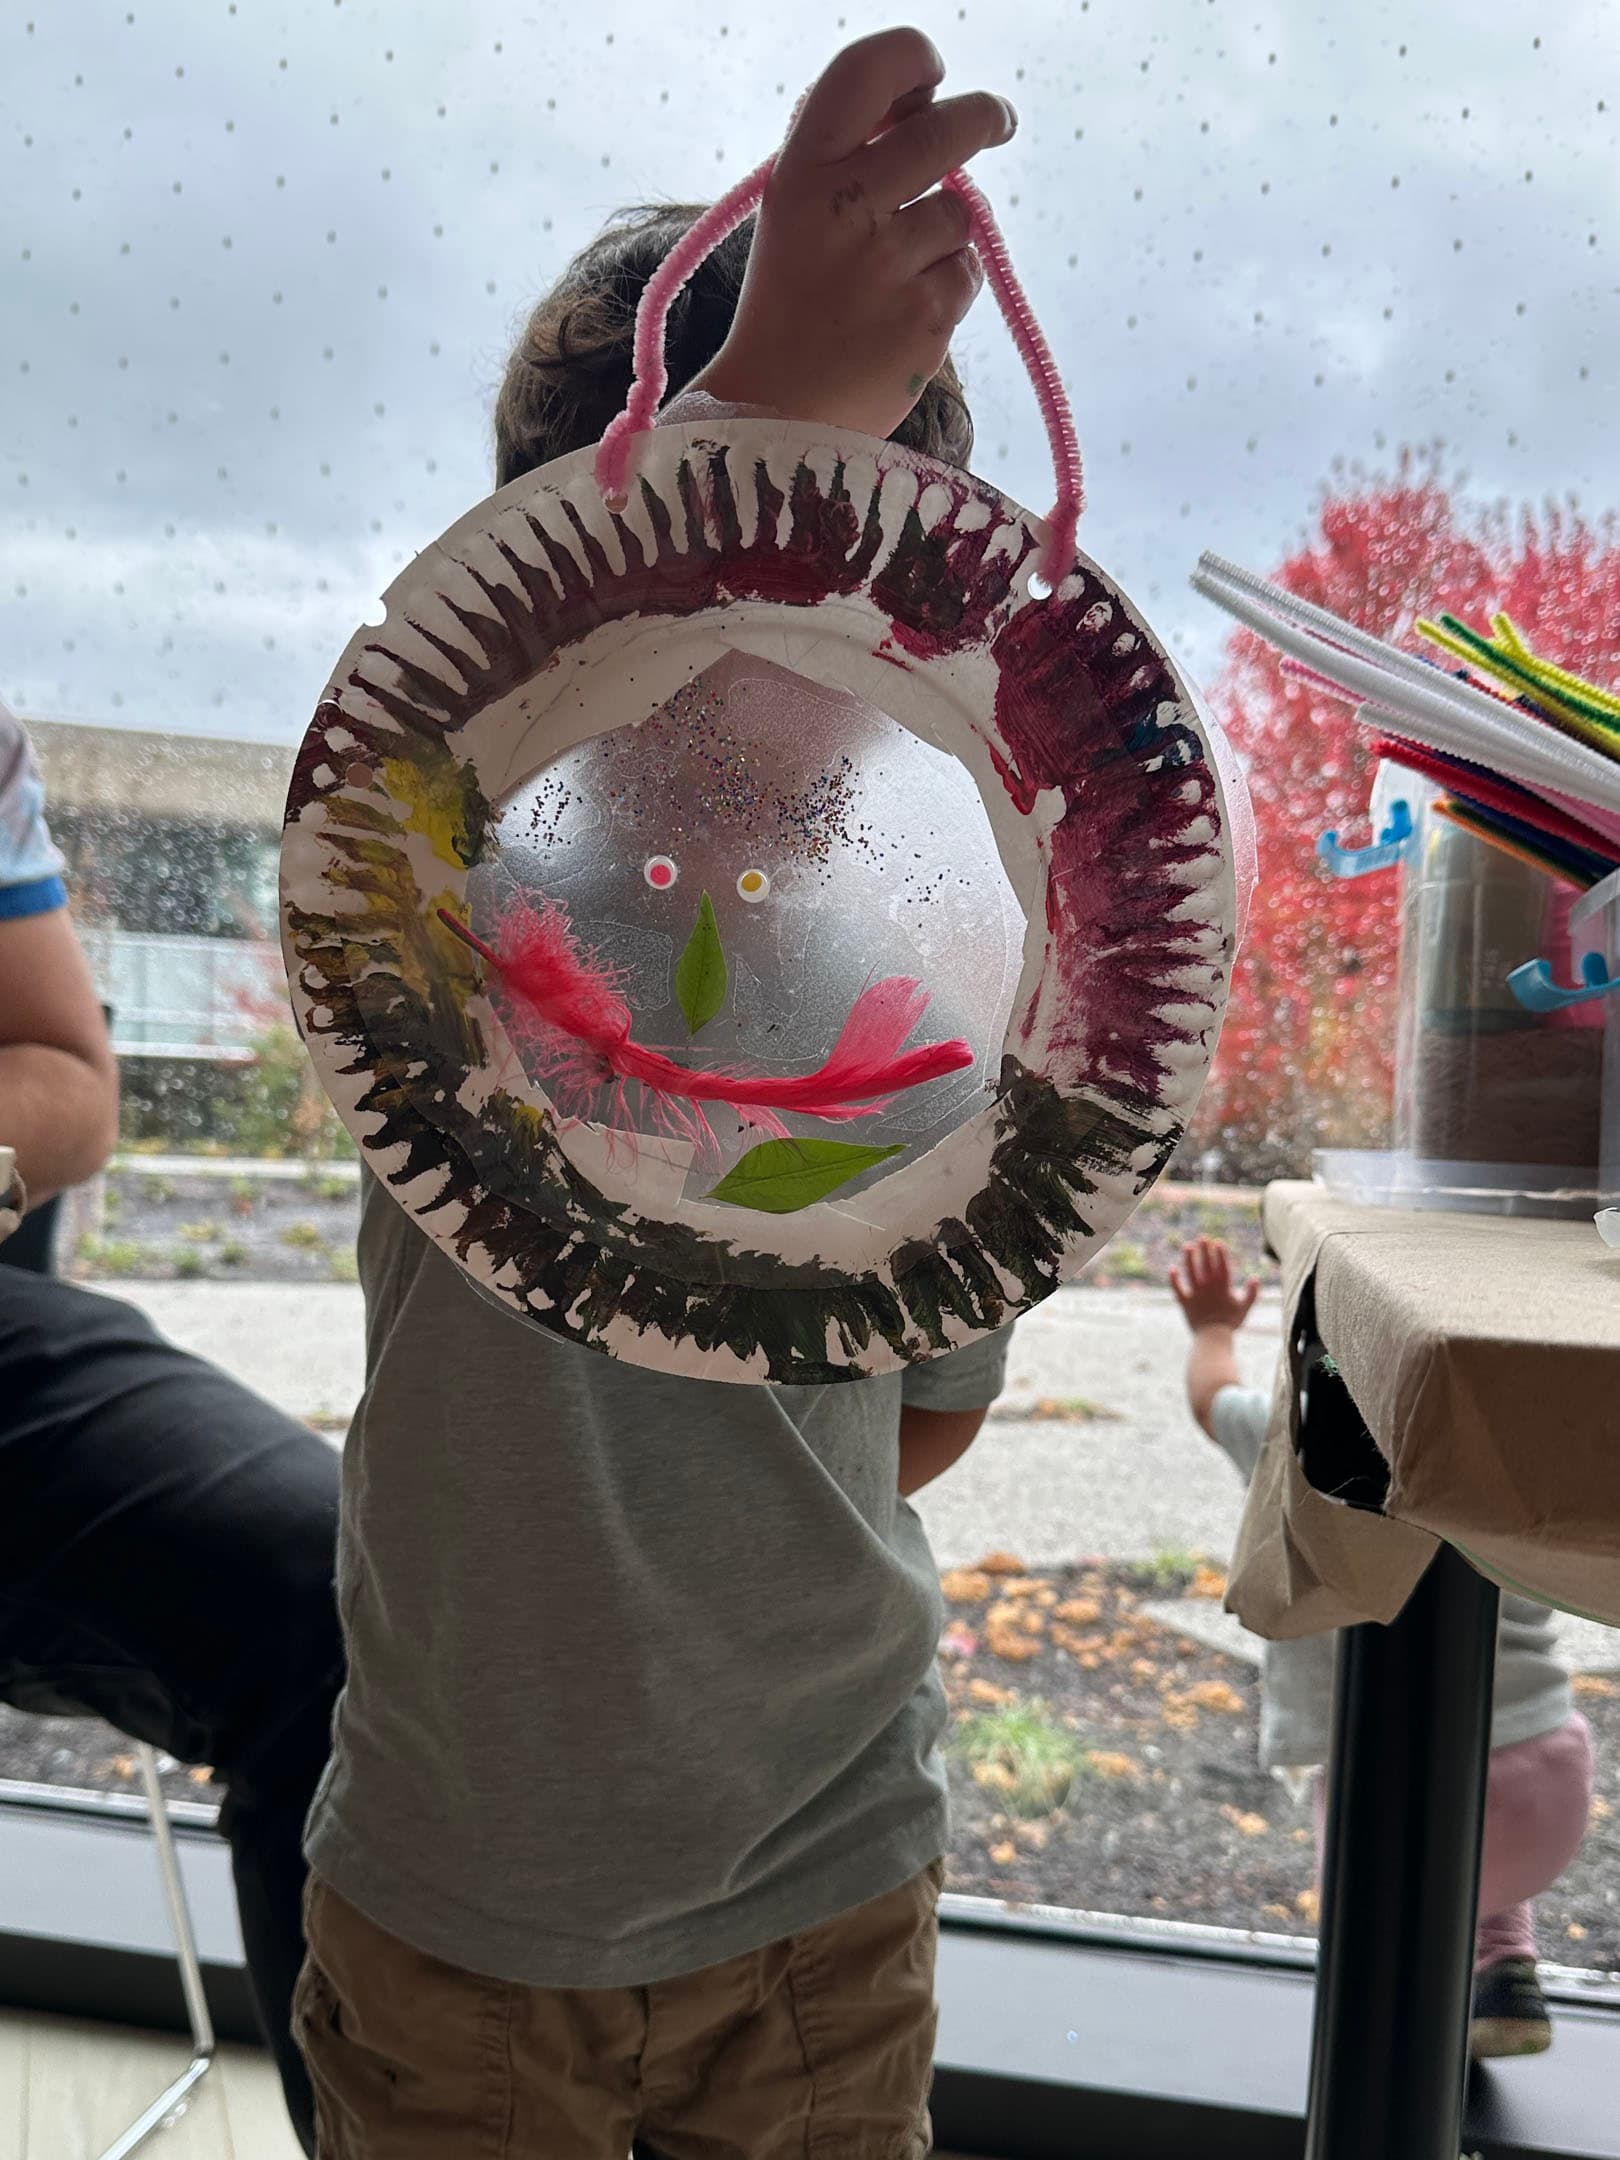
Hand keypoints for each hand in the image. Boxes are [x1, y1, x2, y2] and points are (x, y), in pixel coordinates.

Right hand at [688, 27, 1014, 438]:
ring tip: (899, 276)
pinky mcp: (924, 316)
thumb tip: (921, 106)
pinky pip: (967, 273)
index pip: (867, 71)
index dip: (913, 56)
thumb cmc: (789, 308)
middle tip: (998, 120)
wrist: (773, 416)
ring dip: (946, 236)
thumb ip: (843, 158)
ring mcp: (887, 265)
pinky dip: (948, 289)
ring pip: (960, 213)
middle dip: (985, 116)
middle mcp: (844, 208)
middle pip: (946, 129)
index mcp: (801, 175)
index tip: (932, 73)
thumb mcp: (792, 217)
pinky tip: (905, 316)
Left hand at [1169, 1237, 1259, 1334]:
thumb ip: (1252, 1293)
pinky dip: (1174, 1279)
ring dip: (1189, 1258)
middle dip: (1205, 1249)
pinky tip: (1172, 1268)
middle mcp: (1208, 1286)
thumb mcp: (1244, 1307)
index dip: (1220, 1253)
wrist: (1213, 1337)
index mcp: (1223, 1286)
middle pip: (1206, 1264)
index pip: (1222, 1265)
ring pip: (1191, 1271)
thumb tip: (1256, 1278)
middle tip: (1203, 1238)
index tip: (1218, 1243)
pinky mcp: (1185, 1301)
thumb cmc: (1230, 1323)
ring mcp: (1195, 1293)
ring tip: (1188, 1246)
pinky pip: (1177, 1288)